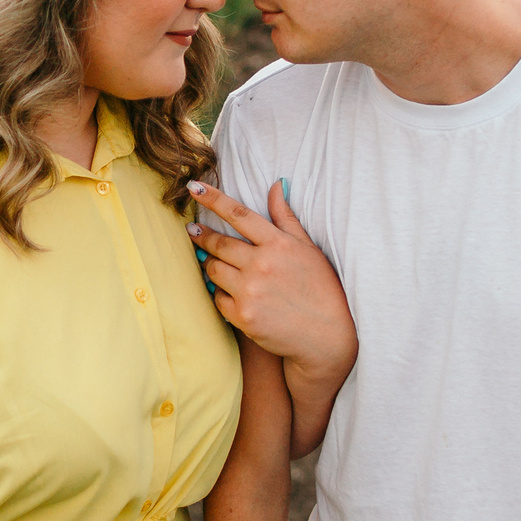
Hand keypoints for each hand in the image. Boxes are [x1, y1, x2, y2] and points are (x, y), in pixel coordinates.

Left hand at [185, 180, 356, 386]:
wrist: (327, 336)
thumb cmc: (321, 288)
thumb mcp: (308, 248)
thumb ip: (286, 217)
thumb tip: (276, 184)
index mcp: (278, 244)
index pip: (238, 214)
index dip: (213, 199)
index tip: (193, 188)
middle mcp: (261, 265)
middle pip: (218, 244)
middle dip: (202, 236)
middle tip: (193, 231)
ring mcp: (250, 292)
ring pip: (213, 270)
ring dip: (209, 264)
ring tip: (212, 262)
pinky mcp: (242, 316)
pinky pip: (217, 297)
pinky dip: (219, 293)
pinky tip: (227, 291)